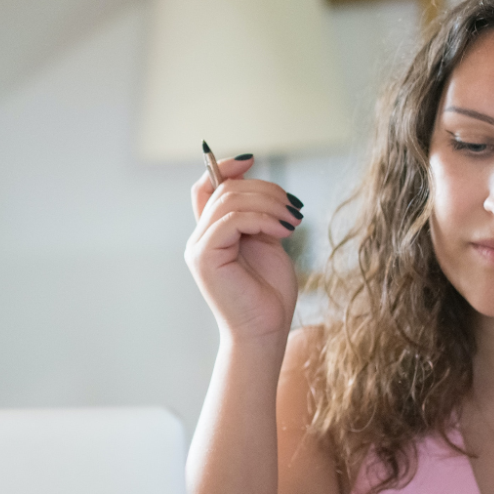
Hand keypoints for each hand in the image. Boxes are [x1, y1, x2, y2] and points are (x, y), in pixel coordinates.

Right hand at [184, 154, 304, 345]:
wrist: (265, 332)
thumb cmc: (269, 294)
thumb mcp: (267, 242)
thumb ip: (258, 216)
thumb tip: (263, 185)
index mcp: (212, 233)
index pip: (205, 187)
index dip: (224, 166)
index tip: (251, 161)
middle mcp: (199, 238)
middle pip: (225, 189)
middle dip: (265, 189)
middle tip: (294, 209)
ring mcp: (198, 247)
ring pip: (230, 200)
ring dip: (269, 203)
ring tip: (293, 222)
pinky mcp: (204, 257)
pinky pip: (232, 219)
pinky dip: (262, 218)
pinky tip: (284, 231)